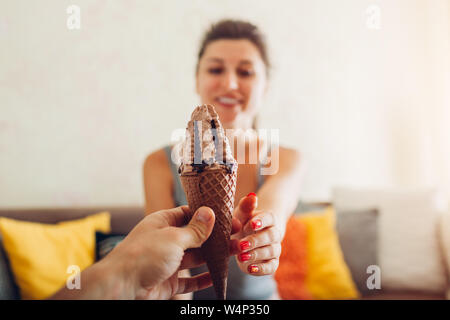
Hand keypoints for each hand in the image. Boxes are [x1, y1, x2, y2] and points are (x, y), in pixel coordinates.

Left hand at [106, 205, 240, 298]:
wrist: (120, 287)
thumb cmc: (142, 256)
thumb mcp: (173, 238)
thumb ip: (194, 230)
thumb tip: (209, 213)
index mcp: (163, 223)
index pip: (189, 215)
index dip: (208, 217)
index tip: (227, 218)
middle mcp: (165, 241)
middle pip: (195, 237)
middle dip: (215, 238)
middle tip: (236, 237)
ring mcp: (167, 262)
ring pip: (194, 258)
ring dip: (213, 256)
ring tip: (234, 253)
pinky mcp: (167, 282)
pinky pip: (189, 280)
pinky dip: (202, 278)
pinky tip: (216, 275)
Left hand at [231, 194, 281, 275]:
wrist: (247, 236)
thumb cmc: (243, 222)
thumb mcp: (242, 213)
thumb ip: (246, 206)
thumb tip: (251, 196)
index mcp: (269, 218)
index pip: (269, 218)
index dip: (262, 221)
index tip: (251, 224)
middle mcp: (274, 233)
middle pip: (271, 236)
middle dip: (256, 240)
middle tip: (241, 244)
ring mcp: (274, 248)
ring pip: (271, 251)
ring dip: (257, 254)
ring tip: (242, 256)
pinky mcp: (271, 263)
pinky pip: (271, 267)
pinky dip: (261, 269)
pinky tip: (250, 268)